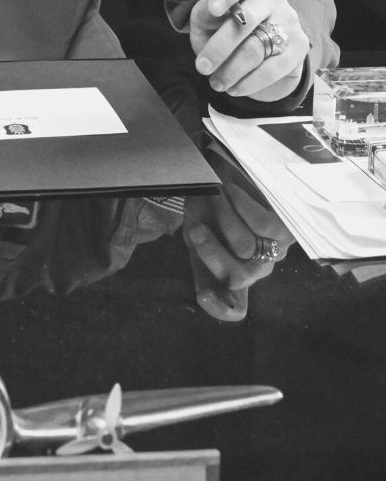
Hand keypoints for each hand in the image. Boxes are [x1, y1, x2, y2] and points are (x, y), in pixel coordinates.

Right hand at [182, 178, 291, 321]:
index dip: (221, 308)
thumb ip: (200, 259)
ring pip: (244, 247)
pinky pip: (260, 224)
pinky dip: (240, 204)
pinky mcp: (287, 230)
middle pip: (236, 277)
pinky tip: (230, 191)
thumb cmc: (209, 205)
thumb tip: (205, 297)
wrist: (223, 172)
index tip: (204, 297)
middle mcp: (256, 269)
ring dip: (223, 216)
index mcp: (229, 273)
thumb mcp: (195, 231)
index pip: (233, 307)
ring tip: (213, 195)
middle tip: (194, 225)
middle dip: (210, 249)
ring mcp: (274, 252)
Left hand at [189, 0, 307, 102]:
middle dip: (220, 47)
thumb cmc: (223, 30)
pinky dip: (250, 81)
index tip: (214, 9)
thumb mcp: (206, 22)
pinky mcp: (300, 46)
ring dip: (232, 70)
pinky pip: (273, 67)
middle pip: (248, 18)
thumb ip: (203, 14)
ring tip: (215, 83)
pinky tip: (234, 88)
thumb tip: (210, 12)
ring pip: (258, 47)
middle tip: (201, 67)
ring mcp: (290, 20)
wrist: (255, 56)